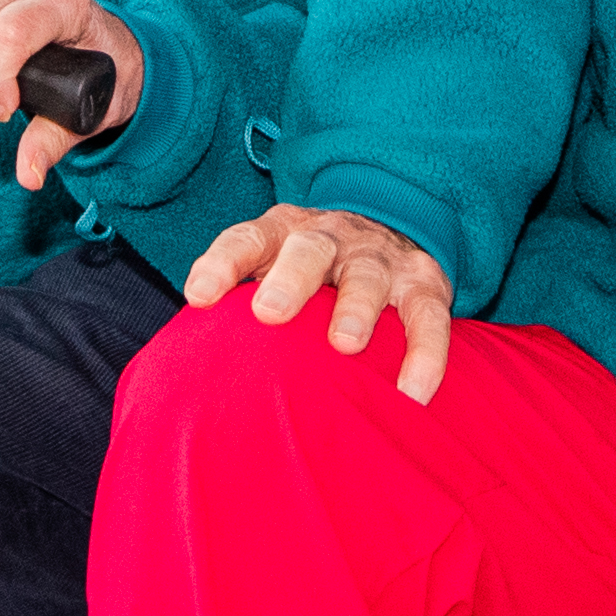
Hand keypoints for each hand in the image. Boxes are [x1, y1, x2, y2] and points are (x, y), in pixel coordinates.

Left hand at [179, 204, 458, 404]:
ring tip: (345, 344)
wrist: (393, 223)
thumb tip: (187, 374)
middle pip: (307, 249)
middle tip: (270, 313)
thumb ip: (239, 310)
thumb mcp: (274, 268)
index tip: (198, 296)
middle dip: (289, 279)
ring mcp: (379, 258)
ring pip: (366, 277)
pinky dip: (425, 354)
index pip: (246, 239)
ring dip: (355, 308)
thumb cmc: (313, 272)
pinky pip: (428, 317)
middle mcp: (330, 237)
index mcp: (283, 232)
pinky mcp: (425, 283)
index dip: (222, 264)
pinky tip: (414, 393)